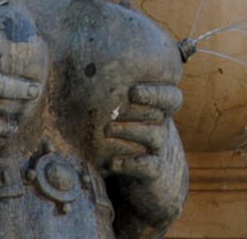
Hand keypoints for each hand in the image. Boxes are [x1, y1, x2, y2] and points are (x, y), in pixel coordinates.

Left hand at [104, 84, 187, 229]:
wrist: (145, 175)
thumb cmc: (123, 132)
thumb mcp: (120, 112)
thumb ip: (106, 94)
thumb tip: (77, 70)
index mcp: (154, 107)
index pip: (169, 95)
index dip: (155, 92)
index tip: (133, 91)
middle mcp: (160, 125)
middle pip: (161, 110)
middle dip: (140, 105)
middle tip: (120, 104)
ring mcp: (159, 148)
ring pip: (154, 134)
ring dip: (129, 129)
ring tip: (107, 129)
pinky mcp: (155, 172)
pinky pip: (149, 166)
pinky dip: (130, 163)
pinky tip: (112, 162)